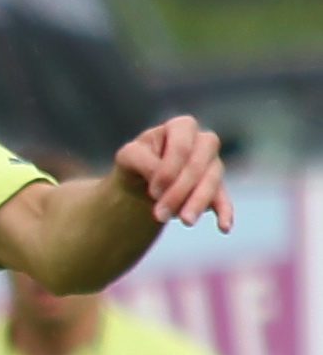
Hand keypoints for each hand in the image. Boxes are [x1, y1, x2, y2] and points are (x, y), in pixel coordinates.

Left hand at [115, 116, 230, 232]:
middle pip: (200, 164)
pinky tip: (224, 227)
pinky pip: (224, 199)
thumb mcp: (129, 157)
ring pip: (212, 181)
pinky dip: (225, 212)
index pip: (182, 146)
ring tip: (184, 222)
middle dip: (180, 191)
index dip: (169, 170)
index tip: (152, 191)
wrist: (139, 183)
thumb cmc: (135, 164)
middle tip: (159, 215)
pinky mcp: (216, 188)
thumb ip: (143, 161)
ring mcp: (212, 164)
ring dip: (197, 203)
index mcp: (180, 127)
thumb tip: (162, 182)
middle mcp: (202, 142)